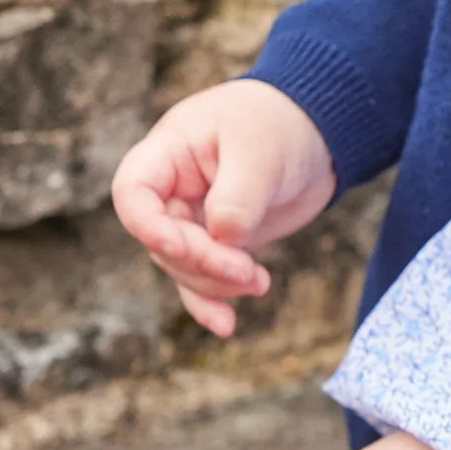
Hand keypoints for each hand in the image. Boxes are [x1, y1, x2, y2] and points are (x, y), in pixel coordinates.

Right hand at [111, 81, 336, 338]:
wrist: (317, 130)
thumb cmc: (280, 123)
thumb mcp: (260, 152)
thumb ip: (237, 196)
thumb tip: (224, 239)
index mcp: (168, 154)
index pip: (133, 194)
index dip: (149, 227)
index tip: (185, 245)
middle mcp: (172, 189)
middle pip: (163, 240)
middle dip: (202, 262)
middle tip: (247, 271)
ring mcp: (194, 217)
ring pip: (184, 266)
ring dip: (216, 284)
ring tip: (260, 282)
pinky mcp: (220, 241)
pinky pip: (204, 278)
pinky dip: (213, 301)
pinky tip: (226, 325)